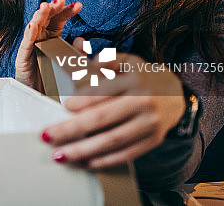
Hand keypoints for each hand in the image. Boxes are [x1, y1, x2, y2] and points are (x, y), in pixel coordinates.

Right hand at [15, 0, 81, 90]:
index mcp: (52, 36)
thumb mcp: (71, 63)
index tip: (78, 5)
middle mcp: (41, 38)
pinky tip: (33, 25)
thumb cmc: (55, 79)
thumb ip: (77, 52)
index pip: (59, 19)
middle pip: (46, 18)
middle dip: (53, 8)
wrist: (42, 97)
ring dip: (40, 16)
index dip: (67, 11)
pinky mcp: (23, 57)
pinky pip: (26, 43)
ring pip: (35, 26)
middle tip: (61, 1)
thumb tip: (81, 39)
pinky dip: (29, 33)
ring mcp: (31, 46)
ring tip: (45, 7)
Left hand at [40, 47, 185, 168]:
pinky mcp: (153, 141)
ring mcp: (149, 124)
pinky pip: (126, 154)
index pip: (102, 92)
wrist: (176, 93)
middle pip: (102, 119)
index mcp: (134, 80)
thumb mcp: (127, 60)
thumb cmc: (141, 76)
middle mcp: (144, 102)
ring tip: (60, 155)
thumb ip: (104, 60)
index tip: (62, 107)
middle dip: (71, 129)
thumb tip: (79, 60)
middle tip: (47, 135)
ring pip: (112, 140)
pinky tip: (84, 163)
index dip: (80, 101)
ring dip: (83, 150)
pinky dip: (103, 160)